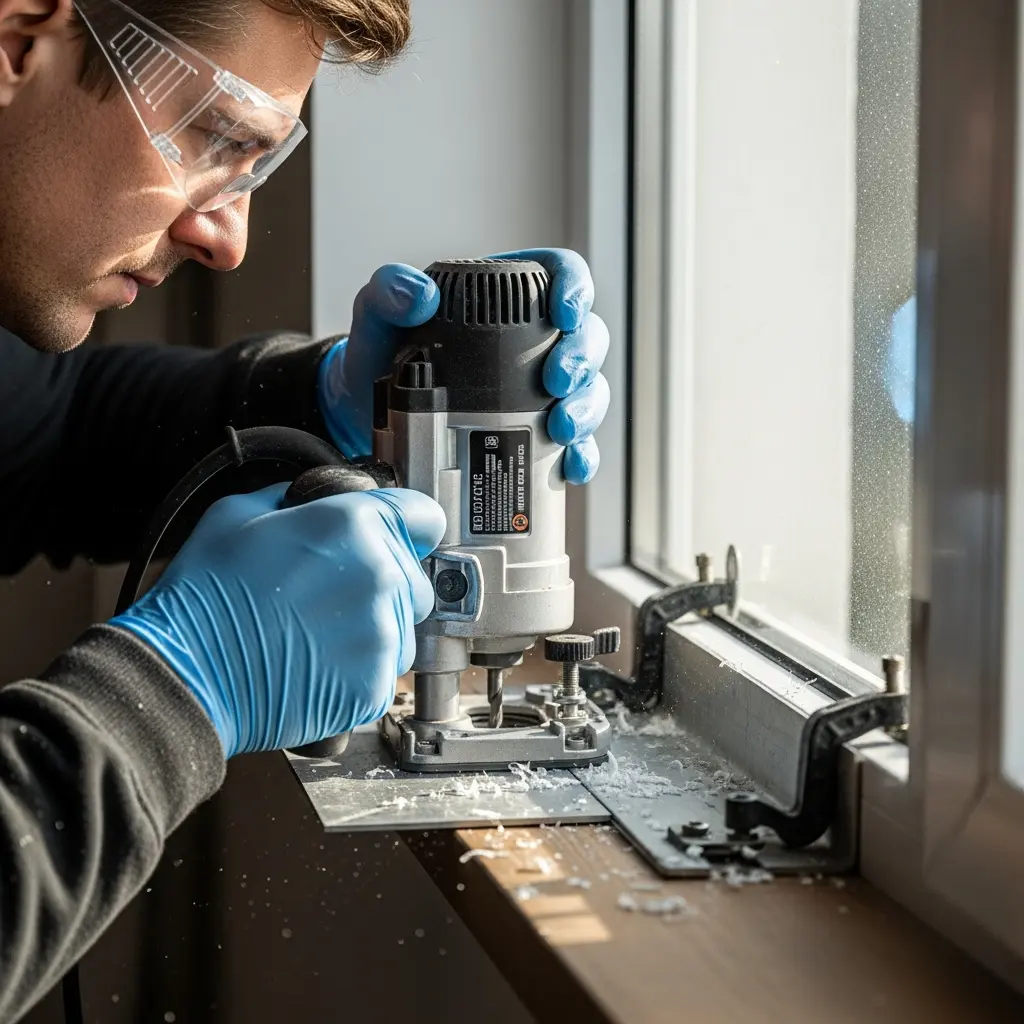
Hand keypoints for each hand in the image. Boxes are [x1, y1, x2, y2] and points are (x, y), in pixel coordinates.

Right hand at [110, 485, 445, 757]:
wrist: (186, 675)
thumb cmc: (204, 597)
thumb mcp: (238, 514)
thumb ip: (294, 499)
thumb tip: (312, 501)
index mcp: (353, 526)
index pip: (424, 516)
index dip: (409, 526)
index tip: (401, 537)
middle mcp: (378, 577)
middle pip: (415, 577)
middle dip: (384, 583)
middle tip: (331, 596)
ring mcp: (381, 635)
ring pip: (403, 628)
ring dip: (374, 629)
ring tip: (317, 634)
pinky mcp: (374, 686)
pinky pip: (384, 672)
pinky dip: (359, 671)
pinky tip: (316, 665)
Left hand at [318, 249, 610, 483]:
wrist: (371, 419)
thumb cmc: (382, 357)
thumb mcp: (377, 318)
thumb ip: (388, 293)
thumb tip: (420, 296)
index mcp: (509, 299)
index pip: (561, 275)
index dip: (575, 289)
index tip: (564, 315)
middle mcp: (535, 344)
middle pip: (588, 337)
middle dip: (582, 360)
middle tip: (557, 381)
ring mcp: (541, 393)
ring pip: (590, 391)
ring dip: (586, 409)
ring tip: (561, 428)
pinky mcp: (537, 436)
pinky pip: (575, 444)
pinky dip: (581, 456)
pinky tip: (571, 465)